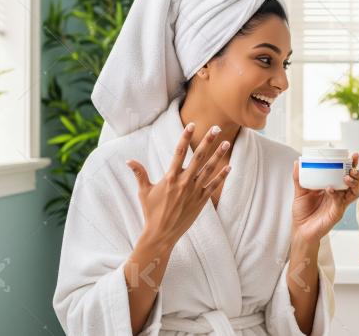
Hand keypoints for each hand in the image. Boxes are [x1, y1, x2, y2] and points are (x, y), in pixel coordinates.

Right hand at [126, 123, 230, 248]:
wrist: (161, 234)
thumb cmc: (151, 212)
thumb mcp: (144, 192)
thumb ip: (139, 174)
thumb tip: (128, 160)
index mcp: (170, 178)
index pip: (179, 152)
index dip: (186, 137)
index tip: (192, 125)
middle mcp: (184, 182)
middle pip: (198, 157)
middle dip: (208, 141)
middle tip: (216, 128)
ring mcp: (194, 192)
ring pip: (209, 170)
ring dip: (218, 156)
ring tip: (226, 143)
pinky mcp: (201, 201)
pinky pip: (213, 186)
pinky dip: (221, 177)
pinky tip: (230, 167)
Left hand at [290, 153, 358, 243]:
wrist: (300, 230)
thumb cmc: (303, 212)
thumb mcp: (300, 191)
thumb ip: (299, 178)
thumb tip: (297, 162)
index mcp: (334, 187)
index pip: (347, 174)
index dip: (352, 165)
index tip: (353, 155)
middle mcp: (340, 195)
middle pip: (356, 182)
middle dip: (357, 174)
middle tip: (352, 168)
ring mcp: (340, 204)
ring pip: (355, 192)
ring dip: (353, 183)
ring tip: (346, 177)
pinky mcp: (337, 213)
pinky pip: (341, 202)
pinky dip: (336, 194)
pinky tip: (330, 189)